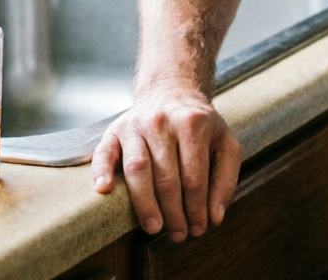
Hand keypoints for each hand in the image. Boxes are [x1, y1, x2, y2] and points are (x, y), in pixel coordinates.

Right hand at [91, 85, 243, 242]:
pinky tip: (104, 189)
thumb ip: (225, 180)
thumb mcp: (225, 144)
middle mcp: (162, 122)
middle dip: (173, 212)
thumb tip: (215, 217)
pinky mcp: (114, 130)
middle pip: (166, 177)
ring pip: (137, 168)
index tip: (199, 229)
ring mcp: (136, 125)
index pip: (194, 176)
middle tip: (179, 235)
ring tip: (153, 227)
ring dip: (145, 203)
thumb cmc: (200, 126)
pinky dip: (101, 170)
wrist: (171, 93)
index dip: (197, 207)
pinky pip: (104, 151)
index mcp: (193, 124)